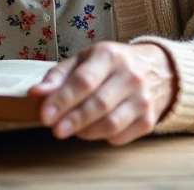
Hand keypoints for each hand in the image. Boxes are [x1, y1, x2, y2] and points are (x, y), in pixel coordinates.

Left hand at [29, 42, 175, 145]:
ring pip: (111, 124)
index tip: (45, 116)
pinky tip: (95, 129)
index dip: (62, 100)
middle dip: (73, 120)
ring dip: (87, 131)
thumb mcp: (84, 60)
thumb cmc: (111, 64)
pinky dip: (103, 137)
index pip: (83, 81)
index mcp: (109, 56)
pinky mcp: (149, 120)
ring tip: (73, 129)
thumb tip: (36, 93)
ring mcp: (143, 99)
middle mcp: (130, 76)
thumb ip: (58, 76)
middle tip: (56, 130)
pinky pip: (121, 136)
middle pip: (98, 104)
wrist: (157, 70)